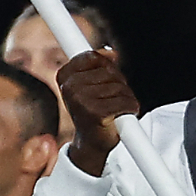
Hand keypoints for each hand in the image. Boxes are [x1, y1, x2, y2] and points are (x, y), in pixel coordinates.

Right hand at [52, 47, 136, 173]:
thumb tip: (112, 52)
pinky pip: (126, 102)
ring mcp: (81, 100)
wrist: (93, 143)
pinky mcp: (95, 113)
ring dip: (125, 98)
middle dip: (118, 84)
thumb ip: (101, 65)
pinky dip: (131, 109)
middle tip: (109, 100)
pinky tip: (119, 117)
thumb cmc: (95, 110)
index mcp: (64, 77)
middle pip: (110, 71)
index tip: (105, 78)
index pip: (92, 56)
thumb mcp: (94, 83)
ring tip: (114, 110)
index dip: (106, 65)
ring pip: (120, 87)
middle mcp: (69, 87)